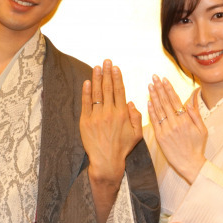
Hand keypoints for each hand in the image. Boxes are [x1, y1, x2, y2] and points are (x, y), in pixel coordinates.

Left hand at [80, 60, 142, 185]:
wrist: (106, 161)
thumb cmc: (122, 148)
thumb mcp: (137, 134)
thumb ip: (136, 117)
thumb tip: (132, 103)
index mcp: (122, 114)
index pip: (119, 91)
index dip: (117, 78)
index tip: (116, 68)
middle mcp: (110, 113)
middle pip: (108, 88)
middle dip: (107, 73)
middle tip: (106, 61)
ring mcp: (96, 116)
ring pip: (97, 93)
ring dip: (96, 78)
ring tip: (97, 67)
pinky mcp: (85, 121)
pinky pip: (86, 103)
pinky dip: (86, 92)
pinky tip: (87, 82)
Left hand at [148, 76, 206, 183]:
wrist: (190, 164)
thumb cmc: (197, 147)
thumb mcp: (202, 130)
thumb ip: (195, 114)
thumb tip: (190, 100)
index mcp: (186, 120)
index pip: (175, 100)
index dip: (168, 88)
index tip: (164, 79)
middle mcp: (175, 123)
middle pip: (165, 102)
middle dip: (159, 88)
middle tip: (154, 77)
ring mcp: (167, 130)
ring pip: (158, 110)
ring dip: (153, 96)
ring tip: (150, 86)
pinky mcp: (160, 137)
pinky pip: (155, 122)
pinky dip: (151, 111)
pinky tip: (148, 102)